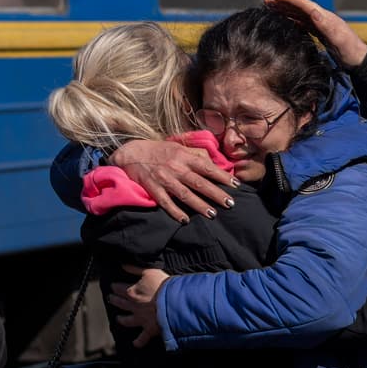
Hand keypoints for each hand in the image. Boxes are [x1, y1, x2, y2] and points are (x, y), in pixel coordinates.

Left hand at [109, 266, 169, 348]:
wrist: (174, 304)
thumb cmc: (164, 286)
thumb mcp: (150, 271)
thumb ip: (135, 268)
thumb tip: (123, 264)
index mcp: (132, 292)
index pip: (119, 288)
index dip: (115, 286)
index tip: (113, 285)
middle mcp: (133, 307)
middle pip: (120, 303)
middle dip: (114, 300)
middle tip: (110, 298)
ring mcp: (140, 319)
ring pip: (127, 320)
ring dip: (121, 319)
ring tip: (118, 318)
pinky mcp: (149, 329)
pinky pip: (142, 338)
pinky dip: (139, 342)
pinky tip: (135, 344)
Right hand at [110, 140, 238, 223]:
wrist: (130, 153)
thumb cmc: (159, 150)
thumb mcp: (179, 147)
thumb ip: (197, 155)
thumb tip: (214, 164)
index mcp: (184, 157)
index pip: (208, 168)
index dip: (222, 176)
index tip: (236, 185)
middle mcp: (176, 168)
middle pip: (199, 183)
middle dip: (216, 194)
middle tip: (230, 204)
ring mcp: (164, 179)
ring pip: (184, 194)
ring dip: (199, 205)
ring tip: (213, 214)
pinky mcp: (152, 188)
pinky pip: (165, 202)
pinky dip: (174, 211)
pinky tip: (185, 220)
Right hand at [265, 0, 366, 67]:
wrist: (359, 61)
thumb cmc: (351, 51)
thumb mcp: (338, 38)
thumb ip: (327, 25)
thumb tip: (313, 12)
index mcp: (325, 17)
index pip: (304, 4)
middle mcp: (323, 19)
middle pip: (300, 7)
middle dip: (283, 3)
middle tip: (267, 1)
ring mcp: (321, 26)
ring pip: (300, 14)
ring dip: (286, 10)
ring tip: (272, 8)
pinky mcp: (321, 33)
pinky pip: (303, 23)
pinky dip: (293, 20)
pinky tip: (286, 21)